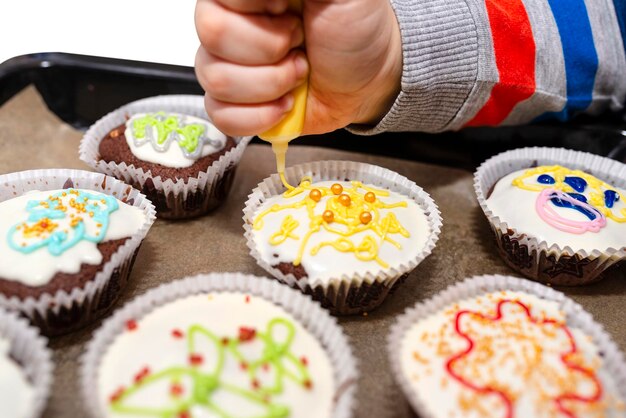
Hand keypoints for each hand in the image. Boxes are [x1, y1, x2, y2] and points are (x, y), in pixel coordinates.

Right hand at [194, 0, 401, 136]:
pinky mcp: (232, 103)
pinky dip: (261, 116)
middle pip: (212, 35)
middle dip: (270, 49)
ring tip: (298, 73)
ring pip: (216, 79)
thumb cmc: (356, 29)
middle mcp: (228, 21)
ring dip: (271, 84)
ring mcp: (226, 64)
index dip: (260, 13)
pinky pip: (220, 115)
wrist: (369, 78)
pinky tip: (284, 103)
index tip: (291, 12)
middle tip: (299, 44)